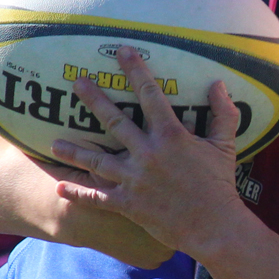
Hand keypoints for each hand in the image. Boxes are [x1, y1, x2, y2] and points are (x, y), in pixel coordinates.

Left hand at [51, 47, 249, 258]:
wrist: (213, 227)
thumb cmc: (220, 185)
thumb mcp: (226, 146)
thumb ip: (223, 114)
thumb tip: (218, 84)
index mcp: (171, 136)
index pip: (150, 94)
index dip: (136, 70)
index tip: (122, 51)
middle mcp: (147, 154)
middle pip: (114, 120)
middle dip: (94, 99)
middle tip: (76, 82)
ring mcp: (134, 180)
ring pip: (96, 161)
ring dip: (74, 151)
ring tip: (53, 143)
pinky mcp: (128, 204)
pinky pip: (97, 197)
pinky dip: (78, 192)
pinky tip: (60, 185)